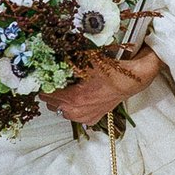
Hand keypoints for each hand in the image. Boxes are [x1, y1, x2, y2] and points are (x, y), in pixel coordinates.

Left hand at [41, 47, 162, 126]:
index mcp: (72, 99)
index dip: (43, 83)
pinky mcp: (92, 119)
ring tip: (67, 87)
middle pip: (51, 103)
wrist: (130, 81)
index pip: (45, 94)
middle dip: (51, 92)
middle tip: (55, 80)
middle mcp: (76, 112)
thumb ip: (64, 60)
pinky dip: (73, 106)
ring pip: (61, 110)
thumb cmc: (110, 71)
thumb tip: (47, 55)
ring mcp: (84, 118)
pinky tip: (79, 96)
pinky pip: (74, 114)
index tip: (43, 76)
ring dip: (61, 100)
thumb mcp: (84, 61)